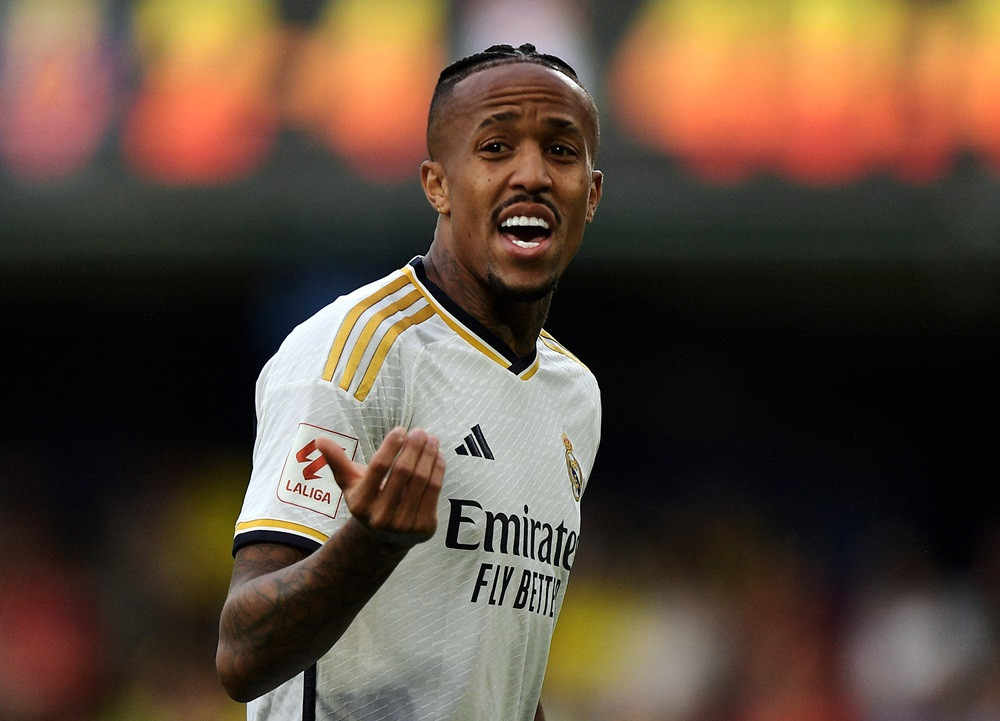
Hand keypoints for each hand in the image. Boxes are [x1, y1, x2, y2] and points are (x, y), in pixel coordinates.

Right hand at [316, 428, 444, 546]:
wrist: (384, 539)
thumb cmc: (367, 501)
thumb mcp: (350, 484)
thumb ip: (337, 462)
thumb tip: (319, 440)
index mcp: (361, 504)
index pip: (379, 467)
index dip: (391, 446)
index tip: (401, 430)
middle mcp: (381, 516)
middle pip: (403, 472)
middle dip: (414, 447)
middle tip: (419, 431)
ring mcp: (404, 524)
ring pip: (422, 480)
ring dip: (429, 455)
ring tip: (431, 438)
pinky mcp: (424, 528)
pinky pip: (434, 491)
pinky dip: (438, 470)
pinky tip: (438, 455)